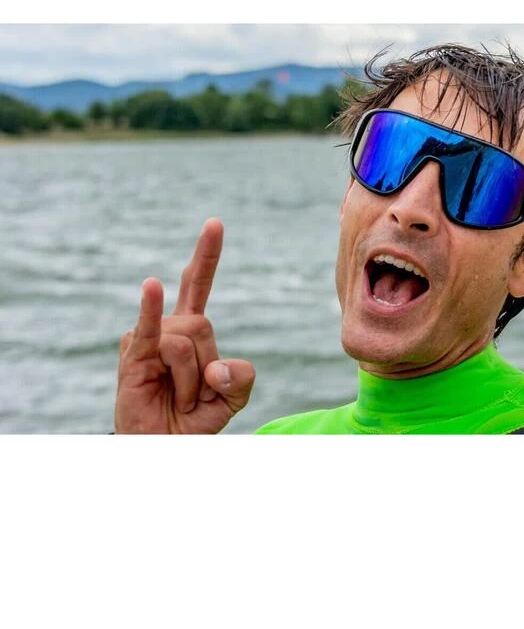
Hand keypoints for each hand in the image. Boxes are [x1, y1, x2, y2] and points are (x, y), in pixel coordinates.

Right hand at [114, 218, 254, 433]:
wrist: (166, 448)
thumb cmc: (195, 418)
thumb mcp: (234, 398)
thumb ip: (241, 378)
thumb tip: (215, 368)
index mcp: (192, 330)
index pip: (197, 284)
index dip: (206, 256)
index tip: (215, 223)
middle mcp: (169, 327)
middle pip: (203, 325)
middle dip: (206, 366)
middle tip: (194, 394)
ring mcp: (148, 339)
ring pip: (186, 343)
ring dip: (188, 381)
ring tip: (175, 398)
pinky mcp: (133, 356)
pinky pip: (150, 330)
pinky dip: (150, 309)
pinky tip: (150, 286)